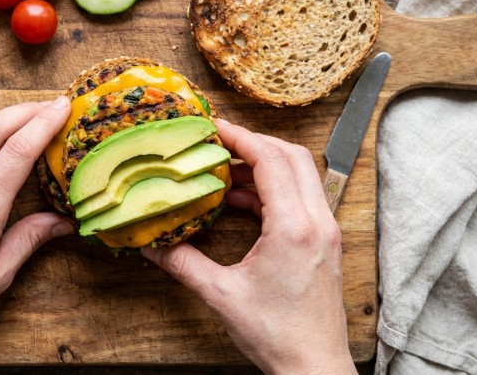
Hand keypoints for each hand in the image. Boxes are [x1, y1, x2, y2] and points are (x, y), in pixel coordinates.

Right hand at [142, 119, 355, 374]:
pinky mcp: (324, 242)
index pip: (270, 160)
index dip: (240, 137)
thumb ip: (183, 263)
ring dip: (264, 165)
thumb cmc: (277, 336)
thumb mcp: (221, 296)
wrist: (314, 368)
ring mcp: (325, 231)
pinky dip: (272, 189)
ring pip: (301, 174)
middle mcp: (317, 222)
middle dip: (254, 142)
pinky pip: (300, 198)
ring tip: (225, 170)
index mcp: (294, 228)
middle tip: (219, 141)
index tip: (213, 126)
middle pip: (292, 156)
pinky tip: (241, 201)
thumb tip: (151, 245)